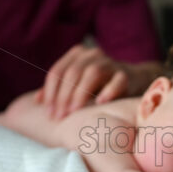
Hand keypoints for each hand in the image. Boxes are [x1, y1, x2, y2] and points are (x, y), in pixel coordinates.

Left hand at [37, 45, 158, 118]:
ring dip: (80, 94)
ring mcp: (111, 63)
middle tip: (59, 117)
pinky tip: (100, 103)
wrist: (135, 80)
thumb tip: (37, 101)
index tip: (48, 113)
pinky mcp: (127, 74)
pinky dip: (108, 91)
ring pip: (92, 73)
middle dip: (63, 96)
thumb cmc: (100, 86)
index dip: (50, 92)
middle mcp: (93, 55)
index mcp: (77, 55)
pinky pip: (118, 80)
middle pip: (72, 73)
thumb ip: (59, 90)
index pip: (58, 71)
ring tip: (74, 112)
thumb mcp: (78, 85)